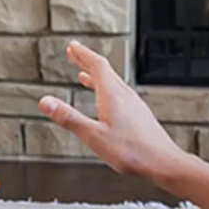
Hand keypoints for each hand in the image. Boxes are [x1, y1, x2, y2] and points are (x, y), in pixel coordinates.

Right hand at [38, 41, 187, 181]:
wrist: (162, 162)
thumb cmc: (132, 151)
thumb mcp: (93, 136)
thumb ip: (69, 118)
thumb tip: (47, 103)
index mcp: (113, 95)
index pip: (97, 65)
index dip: (83, 54)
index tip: (73, 47)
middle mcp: (125, 96)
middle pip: (104, 71)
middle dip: (87, 61)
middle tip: (75, 54)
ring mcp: (133, 104)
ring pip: (112, 82)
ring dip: (96, 76)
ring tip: (84, 75)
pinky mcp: (137, 115)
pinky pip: (118, 95)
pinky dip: (105, 91)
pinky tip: (104, 102)